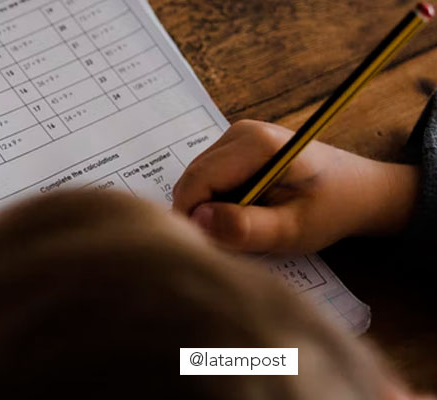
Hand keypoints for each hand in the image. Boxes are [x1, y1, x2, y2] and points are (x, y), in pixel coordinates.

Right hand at [172, 120, 418, 252]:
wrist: (359, 190)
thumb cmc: (331, 210)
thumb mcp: (292, 230)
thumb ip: (246, 228)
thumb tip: (198, 221)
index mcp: (255, 144)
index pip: (195, 183)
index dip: (194, 219)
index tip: (216, 245)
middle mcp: (239, 131)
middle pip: (192, 181)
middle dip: (204, 215)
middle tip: (237, 239)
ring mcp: (236, 136)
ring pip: (196, 182)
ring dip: (212, 210)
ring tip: (249, 223)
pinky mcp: (235, 147)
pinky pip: (208, 179)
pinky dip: (219, 202)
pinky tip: (248, 210)